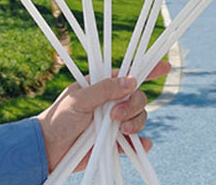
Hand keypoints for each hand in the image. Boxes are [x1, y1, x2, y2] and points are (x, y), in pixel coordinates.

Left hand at [37, 61, 170, 171]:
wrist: (49, 149)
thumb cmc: (59, 118)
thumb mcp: (79, 98)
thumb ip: (104, 89)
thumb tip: (132, 81)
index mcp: (104, 85)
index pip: (130, 74)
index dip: (149, 69)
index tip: (166, 66)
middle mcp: (113, 102)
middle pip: (138, 97)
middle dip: (133, 106)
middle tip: (115, 116)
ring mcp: (115, 122)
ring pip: (140, 117)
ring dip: (135, 123)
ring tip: (118, 130)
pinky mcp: (116, 143)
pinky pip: (136, 142)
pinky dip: (141, 143)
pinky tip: (139, 145)